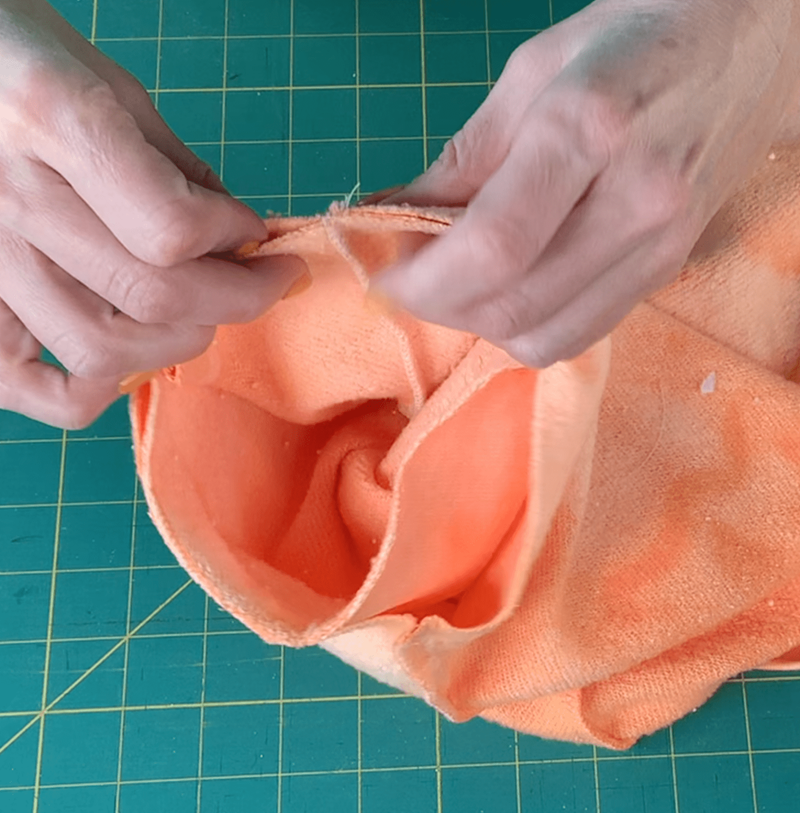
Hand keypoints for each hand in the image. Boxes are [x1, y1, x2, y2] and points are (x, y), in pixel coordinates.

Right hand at [0, 0, 303, 427]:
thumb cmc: (26, 63)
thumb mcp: (114, 87)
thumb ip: (178, 168)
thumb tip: (241, 238)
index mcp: (54, 120)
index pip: (173, 228)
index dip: (236, 239)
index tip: (255, 234)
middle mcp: (11, 197)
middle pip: (152, 296)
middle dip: (236, 298)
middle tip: (257, 279)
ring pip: (102, 351)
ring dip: (176, 342)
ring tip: (196, 313)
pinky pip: (31, 389)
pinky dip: (90, 391)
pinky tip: (124, 352)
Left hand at [374, 0, 799, 367]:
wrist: (747, 38)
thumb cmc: (629, 37)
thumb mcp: (530, 73)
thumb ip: (461, 160)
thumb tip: (393, 217)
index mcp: (588, 130)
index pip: (491, 249)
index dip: (423, 280)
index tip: (387, 275)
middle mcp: (636, 201)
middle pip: (514, 307)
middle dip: (442, 308)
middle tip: (415, 280)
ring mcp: (662, 245)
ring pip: (547, 339)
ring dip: (484, 324)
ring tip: (463, 283)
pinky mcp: (671, 269)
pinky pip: (581, 332)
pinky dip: (529, 325)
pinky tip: (513, 286)